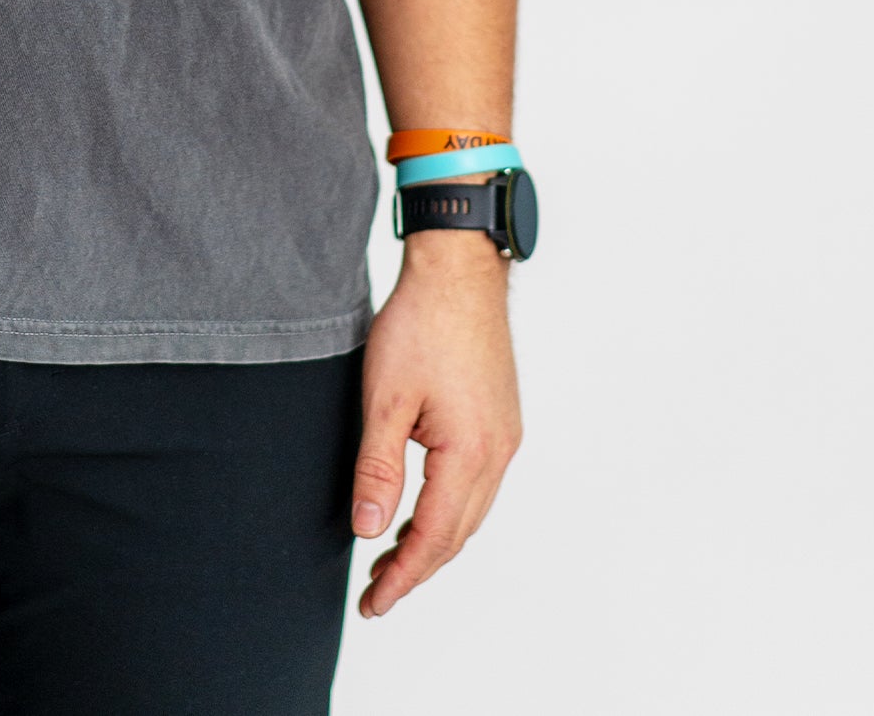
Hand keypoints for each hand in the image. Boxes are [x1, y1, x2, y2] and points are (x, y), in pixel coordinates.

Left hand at [351, 227, 520, 617]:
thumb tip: (368, 529)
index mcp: (471, 453)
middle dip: (416, 567)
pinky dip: (449, 508)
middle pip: (457, 533)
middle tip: (375, 591)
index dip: (402, 576)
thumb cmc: (421, 323)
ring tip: (391, 556)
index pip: (434, 537)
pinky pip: (478, 484)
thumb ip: (378, 468)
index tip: (373, 604)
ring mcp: (505, 435)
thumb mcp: (384, 398)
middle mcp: (498, 452)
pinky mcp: (501, 419)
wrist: (459, 269)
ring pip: (470, 511)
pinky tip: (422, 506)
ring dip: (433, 539)